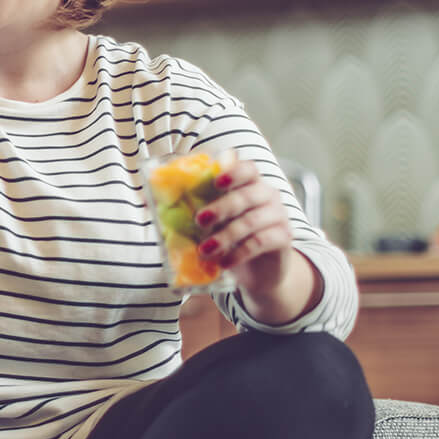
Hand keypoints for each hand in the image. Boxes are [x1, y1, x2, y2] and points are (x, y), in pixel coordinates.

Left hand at [195, 156, 319, 318]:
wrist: (257, 270)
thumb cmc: (231, 238)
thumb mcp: (214, 222)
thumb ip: (196, 208)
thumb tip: (154, 198)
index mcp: (250, 183)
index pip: (248, 168)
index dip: (234, 171)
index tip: (216, 182)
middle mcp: (268, 195)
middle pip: (248, 195)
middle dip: (222, 207)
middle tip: (199, 220)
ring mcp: (278, 215)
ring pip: (252, 221)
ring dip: (225, 236)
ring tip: (204, 250)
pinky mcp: (284, 237)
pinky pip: (260, 242)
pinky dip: (238, 253)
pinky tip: (223, 263)